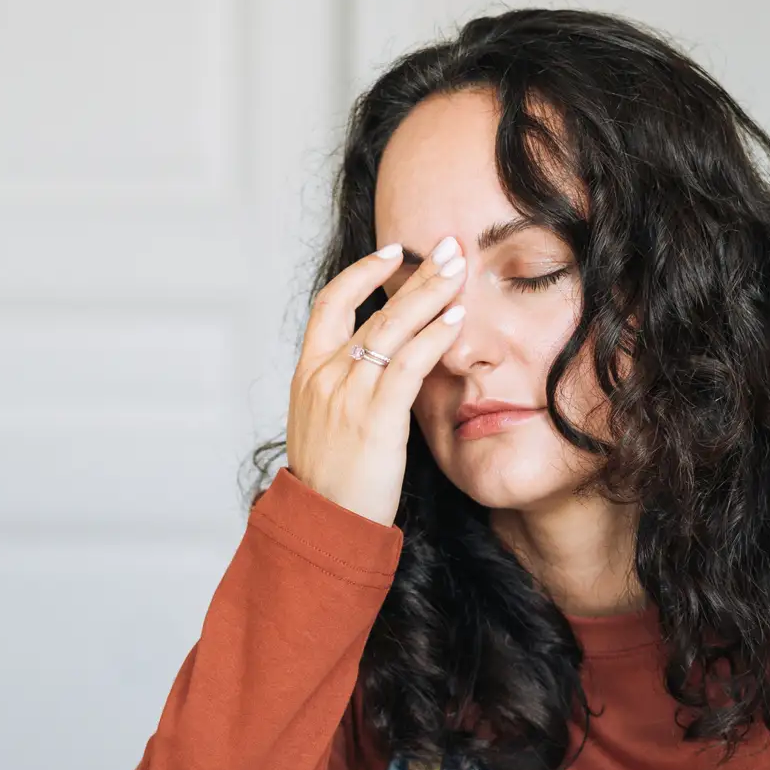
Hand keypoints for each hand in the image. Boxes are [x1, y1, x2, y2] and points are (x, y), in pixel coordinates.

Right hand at [285, 235, 467, 524]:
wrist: (323, 524)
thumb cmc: (331, 482)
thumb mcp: (323, 424)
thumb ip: (346, 389)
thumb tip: (379, 365)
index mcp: (307, 374)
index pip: (330, 303)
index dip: (362, 272)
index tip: (394, 252)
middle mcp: (325, 376)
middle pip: (373, 308)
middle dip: (415, 273)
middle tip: (450, 246)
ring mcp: (347, 395)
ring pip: (392, 328)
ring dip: (431, 294)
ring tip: (461, 269)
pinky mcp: (375, 418)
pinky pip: (407, 365)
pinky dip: (433, 338)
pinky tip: (456, 320)